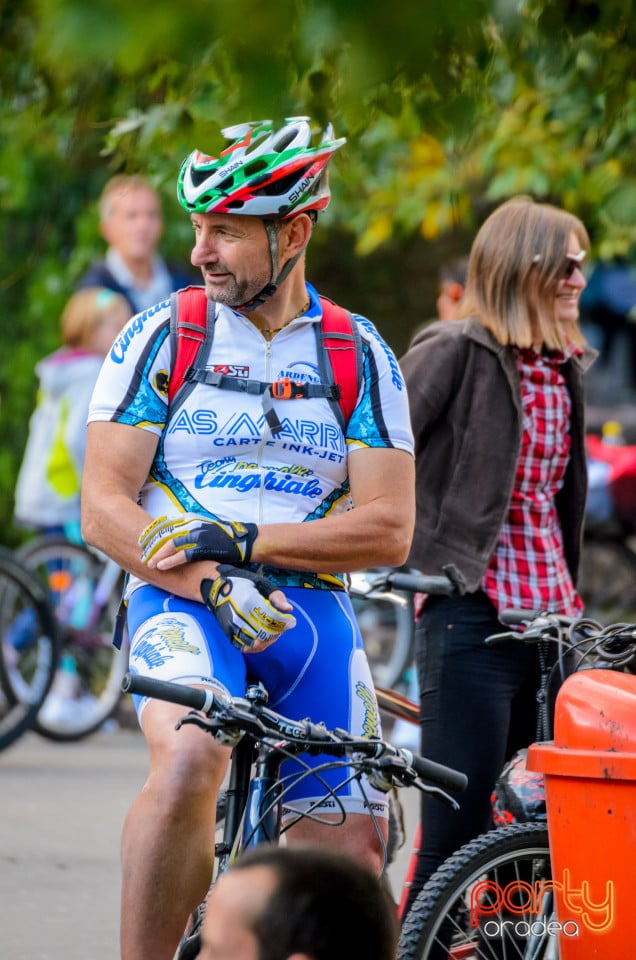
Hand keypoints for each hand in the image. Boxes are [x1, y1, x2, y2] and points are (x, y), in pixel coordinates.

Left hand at [139, 514, 257, 566]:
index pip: (166, 524)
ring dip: (157, 554)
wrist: (244, 541)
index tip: (142, 540)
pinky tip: (160, 566)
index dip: (152, 532)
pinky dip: (169, 561)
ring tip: (149, 563)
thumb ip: (192, 532)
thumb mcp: (206, 529)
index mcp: (192, 520)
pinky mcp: (203, 548)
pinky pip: (182, 555)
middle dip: (151, 545)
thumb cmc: (226, 538)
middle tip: (142, 554)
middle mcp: (192, 526)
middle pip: (165, 534)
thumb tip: (179, 538)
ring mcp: (198, 536)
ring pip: (171, 545)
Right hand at [201, 565, 295, 651]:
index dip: (283, 621)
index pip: (271, 618)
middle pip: (264, 632)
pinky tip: (264, 640)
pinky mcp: (228, 633)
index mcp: (248, 600)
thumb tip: (289, 609)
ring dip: (268, 640)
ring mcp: (233, 626)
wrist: (215, 587)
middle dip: (277, 631)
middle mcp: (239, 616)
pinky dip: (257, 647)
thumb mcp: (260, 582)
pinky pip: (245, 647)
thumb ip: (276, 595)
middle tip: (284, 627)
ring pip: (256, 643)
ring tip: (275, 633)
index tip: (291, 621)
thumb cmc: (240, 583)